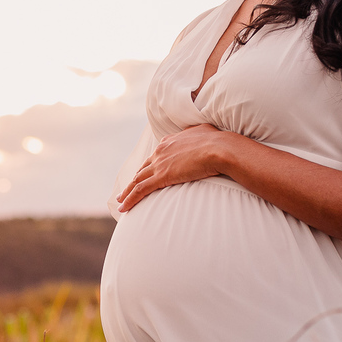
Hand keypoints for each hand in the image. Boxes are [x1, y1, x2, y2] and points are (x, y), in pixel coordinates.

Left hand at [117, 124, 234, 211]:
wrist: (219, 148)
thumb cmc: (218, 142)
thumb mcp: (204, 132)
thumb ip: (197, 136)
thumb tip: (199, 135)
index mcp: (170, 141)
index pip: (155, 156)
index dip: (148, 167)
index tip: (145, 174)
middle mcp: (161, 151)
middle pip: (143, 168)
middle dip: (134, 179)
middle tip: (125, 190)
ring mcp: (159, 164)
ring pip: (137, 180)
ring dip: (127, 192)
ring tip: (121, 201)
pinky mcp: (161, 176)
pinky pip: (140, 189)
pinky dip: (130, 199)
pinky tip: (124, 208)